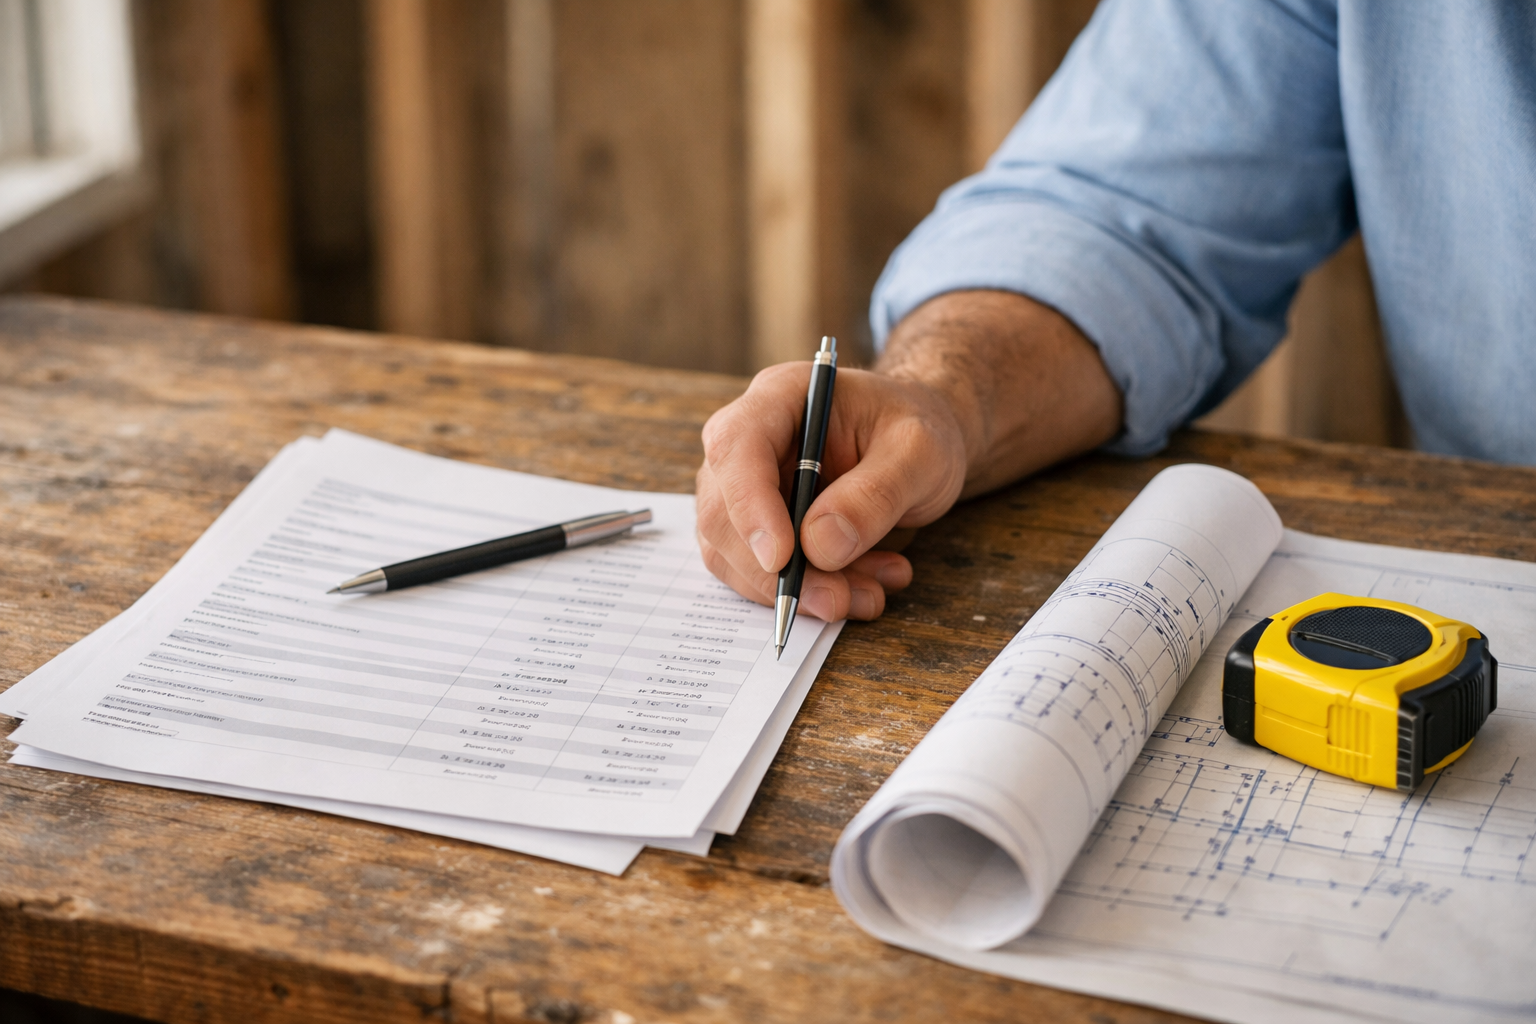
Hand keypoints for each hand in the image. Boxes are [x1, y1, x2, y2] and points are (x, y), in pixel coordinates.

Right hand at [696, 366, 965, 620]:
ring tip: (870, 592)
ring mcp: (742, 487)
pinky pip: (757, 575)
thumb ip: (876, 493)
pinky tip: (862, 585)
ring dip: (798, 589)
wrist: (915, 447)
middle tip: (839, 599)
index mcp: (780, 397)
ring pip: (734, 554)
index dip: (749, 506)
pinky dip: (807, 593)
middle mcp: (747, 441)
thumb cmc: (914, 432)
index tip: (783, 559)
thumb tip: (820, 546)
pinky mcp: (752, 528)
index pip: (736, 447)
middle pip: (723, 512)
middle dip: (779, 571)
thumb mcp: (919, 452)